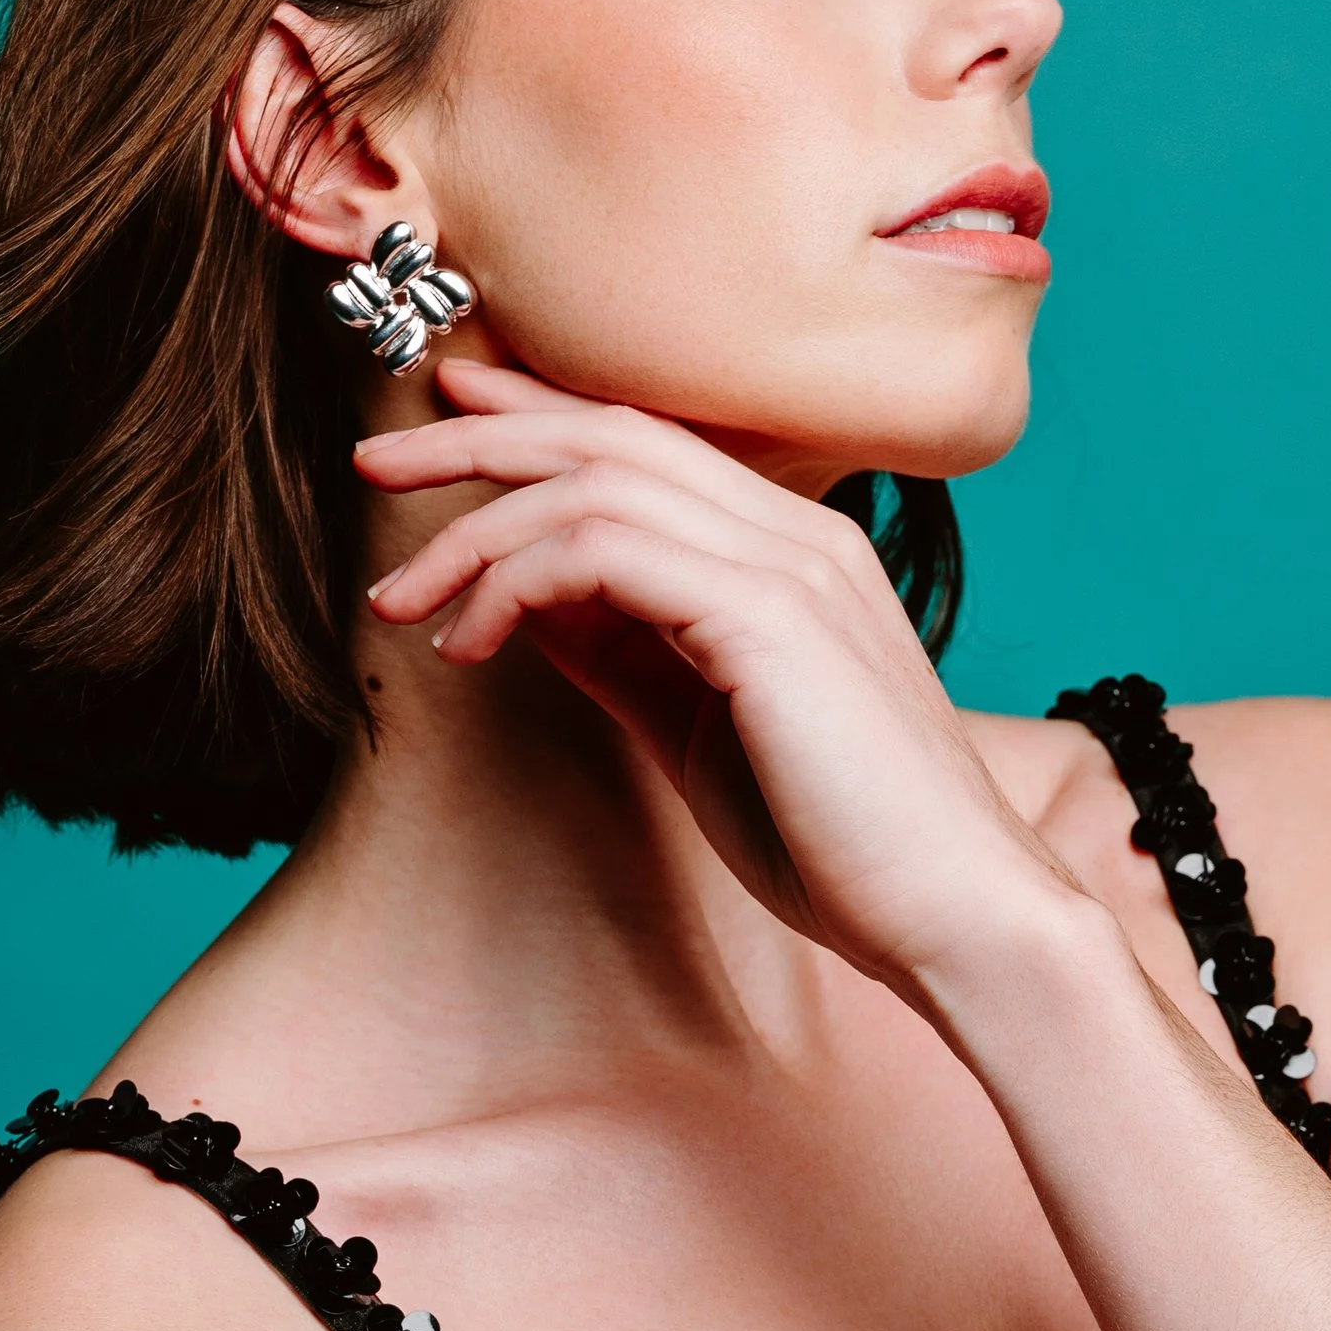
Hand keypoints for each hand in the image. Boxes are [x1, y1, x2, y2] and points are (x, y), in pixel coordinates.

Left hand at [357, 361, 1074, 994]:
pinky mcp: (766, 618)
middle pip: (610, 432)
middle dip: (478, 436)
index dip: (538, 415)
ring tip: (404, 598)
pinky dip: (516, 581)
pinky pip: (603, 551)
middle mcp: (799, 534)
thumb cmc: (840, 844)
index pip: (649, 441)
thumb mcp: (699, 730)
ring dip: (474, 531)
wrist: (954, 915)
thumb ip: (624, 654)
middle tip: (376, 453)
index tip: (446, 418)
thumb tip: (526, 598)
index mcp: (796, 552)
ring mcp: (789, 566)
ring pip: (593, 483)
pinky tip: (474, 642)